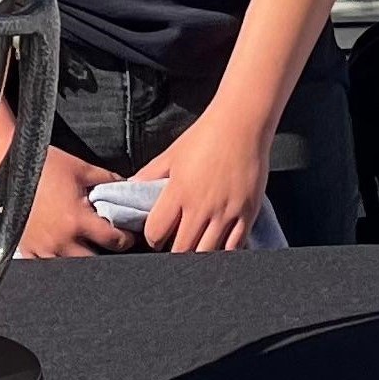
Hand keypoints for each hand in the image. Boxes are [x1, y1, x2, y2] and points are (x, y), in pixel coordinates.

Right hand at [19, 147, 138, 258]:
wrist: (8, 166)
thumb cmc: (43, 165)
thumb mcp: (81, 168)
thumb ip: (108, 180)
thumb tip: (127, 189)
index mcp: (77, 220)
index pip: (114, 241)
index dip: (126, 239)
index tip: (128, 236)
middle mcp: (61, 240)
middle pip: (95, 261)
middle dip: (105, 253)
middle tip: (107, 242)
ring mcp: (43, 248)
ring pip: (72, 268)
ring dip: (82, 259)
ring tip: (84, 245)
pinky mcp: (27, 250)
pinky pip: (47, 267)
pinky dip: (57, 262)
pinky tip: (62, 250)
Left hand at [128, 109, 271, 253]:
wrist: (242, 124)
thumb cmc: (205, 136)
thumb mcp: (171, 154)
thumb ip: (150, 175)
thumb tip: (130, 187)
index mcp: (179, 192)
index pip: (156, 232)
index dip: (152, 238)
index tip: (156, 235)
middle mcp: (202, 207)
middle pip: (182, 249)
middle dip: (173, 252)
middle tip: (174, 246)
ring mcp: (226, 213)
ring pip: (207, 253)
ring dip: (198, 255)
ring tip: (195, 248)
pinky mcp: (248, 214)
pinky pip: (235, 247)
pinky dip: (224, 252)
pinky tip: (218, 248)